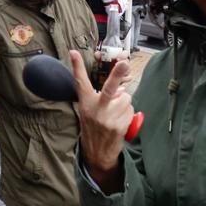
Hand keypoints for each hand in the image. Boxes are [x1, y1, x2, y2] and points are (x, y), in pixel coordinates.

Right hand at [71, 50, 133, 192]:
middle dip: (117, 75)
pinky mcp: (118, 126)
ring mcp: (107, 118)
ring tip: (116, 114)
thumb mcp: (88, 110)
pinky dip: (129, 114)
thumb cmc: (94, 127)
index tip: (74, 52)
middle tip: (124, 63)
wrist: (97, 153)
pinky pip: (131, 111)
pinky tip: (120, 122)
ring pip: (126, 98)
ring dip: (125, 104)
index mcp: (85, 102)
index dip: (77, 66)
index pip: (80, 82)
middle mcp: (95, 109)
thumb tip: (121, 85)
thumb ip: (100, 97)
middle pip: (109, 88)